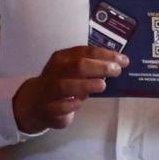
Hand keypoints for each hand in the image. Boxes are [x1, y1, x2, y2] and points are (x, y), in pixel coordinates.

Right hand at [12, 46, 127, 132]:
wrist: (35, 102)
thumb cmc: (62, 84)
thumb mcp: (74, 71)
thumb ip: (92, 67)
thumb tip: (118, 66)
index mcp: (63, 58)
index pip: (86, 52)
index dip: (106, 55)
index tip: (123, 60)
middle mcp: (55, 70)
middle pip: (78, 65)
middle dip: (100, 67)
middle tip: (117, 71)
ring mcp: (49, 89)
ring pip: (66, 85)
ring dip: (86, 85)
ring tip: (102, 85)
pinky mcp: (48, 107)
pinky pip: (60, 106)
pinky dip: (71, 104)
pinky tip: (80, 103)